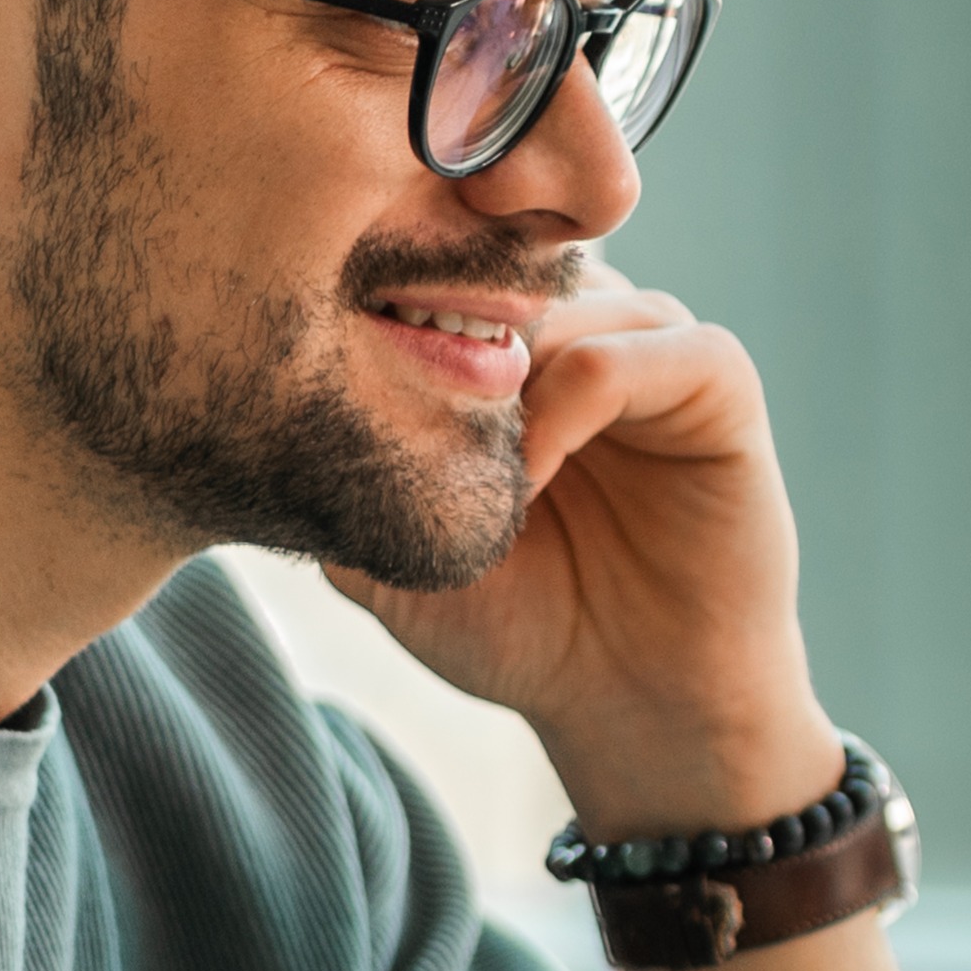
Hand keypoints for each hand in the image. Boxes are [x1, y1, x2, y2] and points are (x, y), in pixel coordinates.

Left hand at [334, 258, 837, 834]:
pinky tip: (537, 474)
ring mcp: (655, 349)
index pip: (453, 263)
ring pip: (571, 296)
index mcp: (516, 353)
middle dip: (450, 326)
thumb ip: (337, 481)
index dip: (398, 298)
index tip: (345, 367)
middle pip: (507, 263)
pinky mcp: (718, 384)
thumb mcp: (393, 556)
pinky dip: (579, 398)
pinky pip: (646, 344)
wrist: (630, 707)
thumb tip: (252, 413)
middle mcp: (587, 331)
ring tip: (479, 470)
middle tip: (407, 410)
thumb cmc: (521, 629)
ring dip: (511, 373)